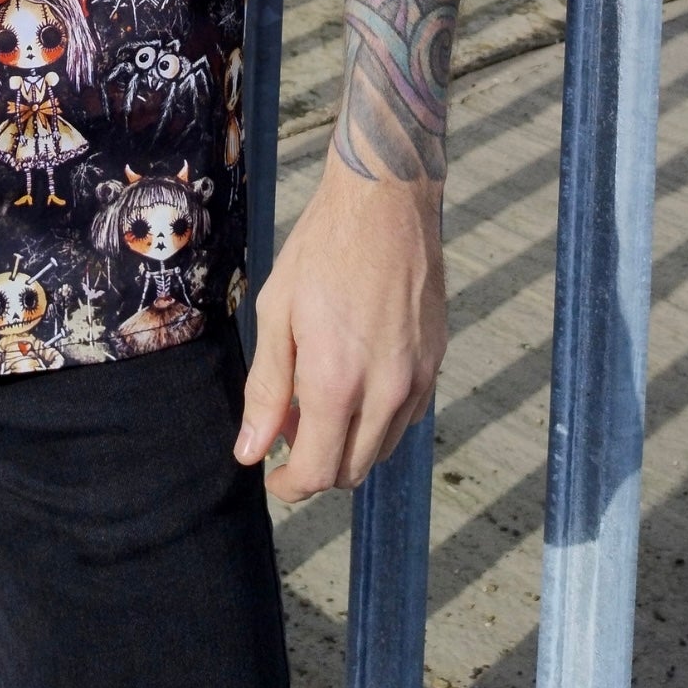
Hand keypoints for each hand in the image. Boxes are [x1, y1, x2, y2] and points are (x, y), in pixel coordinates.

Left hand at [234, 150, 445, 499]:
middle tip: (288, 427)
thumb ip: (267, 389)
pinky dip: (377, 418)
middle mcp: (387, 389)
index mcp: (339, 381)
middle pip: (353, 470)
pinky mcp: (437, 361)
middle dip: (316, 466)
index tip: (271, 473)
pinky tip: (355, 380)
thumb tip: (251, 452)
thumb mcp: (276, 313)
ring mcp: (419, 377)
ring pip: (382, 447)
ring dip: (348, 443)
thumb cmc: (322, 249)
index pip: (319, 472)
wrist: (385, 201)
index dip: (290, 485)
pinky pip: (407, 416)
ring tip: (317, 399)